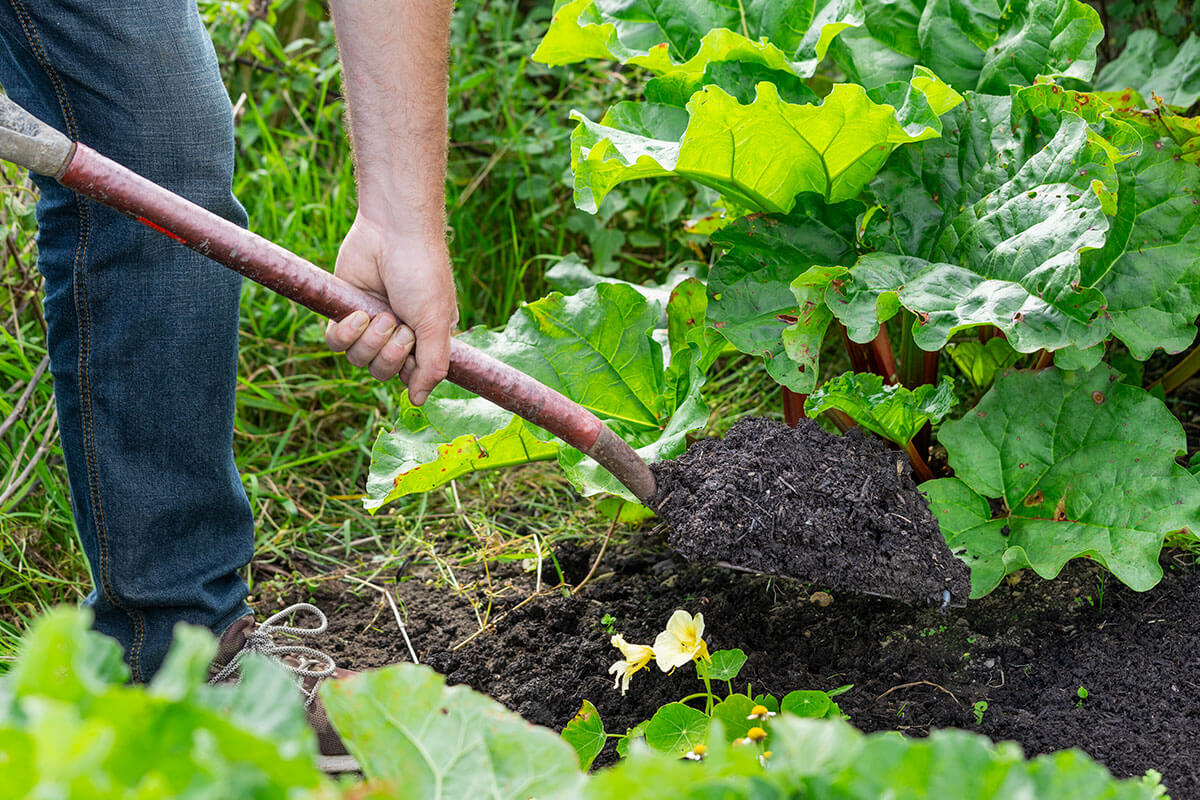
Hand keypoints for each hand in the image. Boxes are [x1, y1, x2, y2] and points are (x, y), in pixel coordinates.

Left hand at [324, 214, 457, 404]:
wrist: (392, 230)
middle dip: (390, 354)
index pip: (413, 377)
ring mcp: (370, 323)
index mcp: (426, 338)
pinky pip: (335, 342)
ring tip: (379, 315)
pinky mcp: (345, 311)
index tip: (416, 350)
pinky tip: (357, 314)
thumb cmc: (422, 272)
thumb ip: (432, 365)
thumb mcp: (435, 322)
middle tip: (399, 325)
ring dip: (369, 341)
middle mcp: (398, 333)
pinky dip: (344, 333)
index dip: (411, 371)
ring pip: (358, 360)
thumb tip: (419, 402)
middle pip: (382, 372)